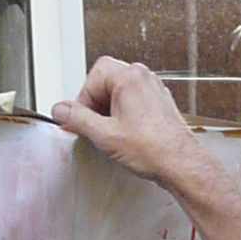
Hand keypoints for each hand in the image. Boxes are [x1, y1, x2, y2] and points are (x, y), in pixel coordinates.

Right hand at [50, 57, 207, 187]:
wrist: (180, 163)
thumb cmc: (153, 149)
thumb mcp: (104, 135)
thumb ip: (77, 119)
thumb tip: (60, 110)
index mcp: (129, 78)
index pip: (93, 76)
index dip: (82, 99)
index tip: (79, 119)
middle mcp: (143, 77)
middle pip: (105, 80)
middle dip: (94, 104)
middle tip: (93, 126)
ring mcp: (153, 88)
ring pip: (119, 90)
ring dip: (107, 110)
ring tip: (110, 132)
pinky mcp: (158, 102)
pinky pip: (132, 100)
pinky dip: (122, 114)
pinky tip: (123, 134)